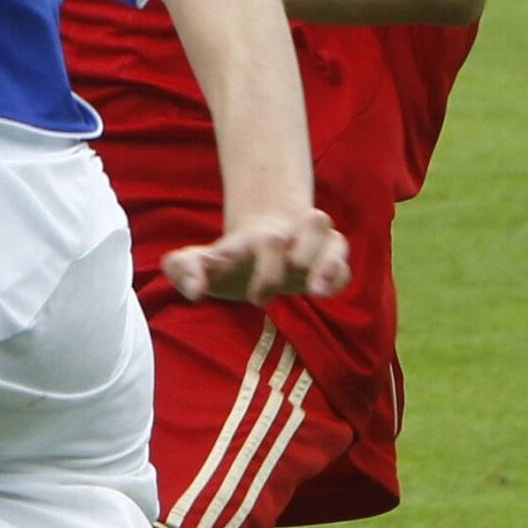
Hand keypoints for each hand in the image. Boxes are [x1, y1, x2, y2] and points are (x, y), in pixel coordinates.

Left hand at [160, 209, 350, 304]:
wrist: (258, 247)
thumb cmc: (228, 261)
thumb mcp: (198, 262)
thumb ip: (182, 269)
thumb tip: (194, 292)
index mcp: (258, 238)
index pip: (268, 242)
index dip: (268, 271)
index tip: (257, 300)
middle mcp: (290, 236)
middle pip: (309, 228)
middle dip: (298, 261)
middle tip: (265, 297)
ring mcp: (312, 247)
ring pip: (334, 240)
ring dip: (329, 263)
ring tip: (315, 290)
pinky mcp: (329, 262)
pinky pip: (345, 264)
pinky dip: (340, 275)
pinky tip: (325, 292)